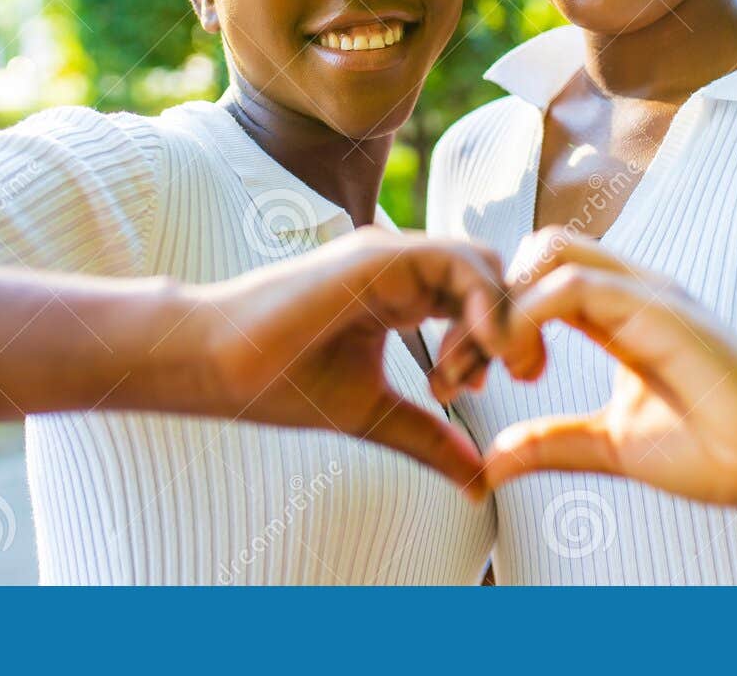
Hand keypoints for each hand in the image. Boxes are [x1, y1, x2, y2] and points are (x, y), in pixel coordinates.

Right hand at [184, 227, 511, 498]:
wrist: (218, 365)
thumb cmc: (280, 383)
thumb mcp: (372, 414)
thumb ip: (429, 437)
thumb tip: (480, 481)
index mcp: (403, 293)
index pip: (481, 298)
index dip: (504, 338)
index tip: (493, 388)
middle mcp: (403, 266)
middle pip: (495, 277)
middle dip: (517, 327)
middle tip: (519, 376)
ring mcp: (392, 255)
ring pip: (484, 265)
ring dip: (499, 321)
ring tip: (471, 375)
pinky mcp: (380, 256)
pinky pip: (458, 264)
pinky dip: (484, 304)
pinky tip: (472, 353)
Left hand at [485, 228, 736, 505]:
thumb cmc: (718, 450)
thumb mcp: (611, 446)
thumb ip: (553, 443)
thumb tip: (491, 462)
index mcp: (619, 313)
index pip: (536, 281)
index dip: (488, 319)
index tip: (459, 375)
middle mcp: (630, 290)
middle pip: (536, 250)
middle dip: (484, 301)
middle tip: (460, 369)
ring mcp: (646, 292)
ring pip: (549, 252)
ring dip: (501, 306)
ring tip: (487, 368)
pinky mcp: (658, 308)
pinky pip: (574, 284)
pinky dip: (531, 316)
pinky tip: (522, 366)